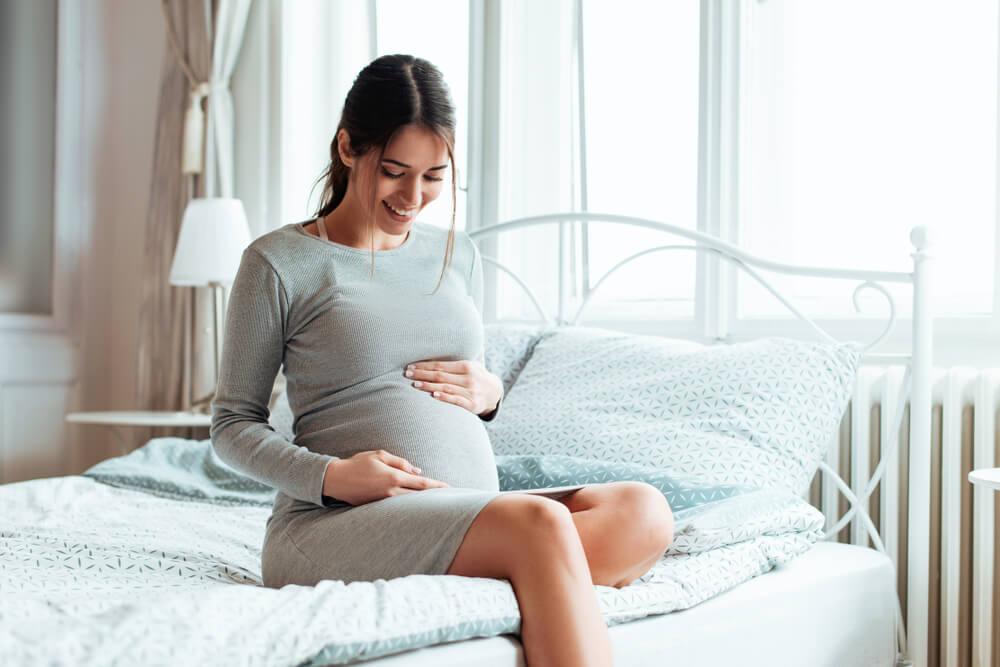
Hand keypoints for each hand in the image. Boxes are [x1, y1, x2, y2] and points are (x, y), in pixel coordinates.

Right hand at [323, 450, 449, 505]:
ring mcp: (384, 503)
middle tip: (449, 498)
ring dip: (422, 503)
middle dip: (434, 497)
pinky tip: (415, 506)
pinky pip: (397, 508)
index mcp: (394, 478)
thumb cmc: (357, 463)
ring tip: (435, 503)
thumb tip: (418, 470)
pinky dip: (408, 506)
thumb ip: (400, 462)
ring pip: (409, 504)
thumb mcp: (379, 455)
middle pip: (419, 497)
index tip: (450, 488)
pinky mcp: (377, 508)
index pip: (422, 484)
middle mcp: (391, 493)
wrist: (335, 480)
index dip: (438, 486)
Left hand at [404, 359, 502, 415]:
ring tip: (414, 384)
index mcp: (466, 366)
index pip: (440, 365)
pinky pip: (456, 400)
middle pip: (440, 376)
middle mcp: (469, 378)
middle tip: (407, 374)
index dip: (424, 366)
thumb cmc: (476, 377)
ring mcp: (471, 391)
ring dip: (428, 386)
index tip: (410, 367)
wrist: (494, 393)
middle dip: (422, 374)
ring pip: (445, 388)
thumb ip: (452, 365)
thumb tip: (428, 363)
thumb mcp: (470, 366)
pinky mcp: (472, 404)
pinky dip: (444, 397)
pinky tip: (433, 395)